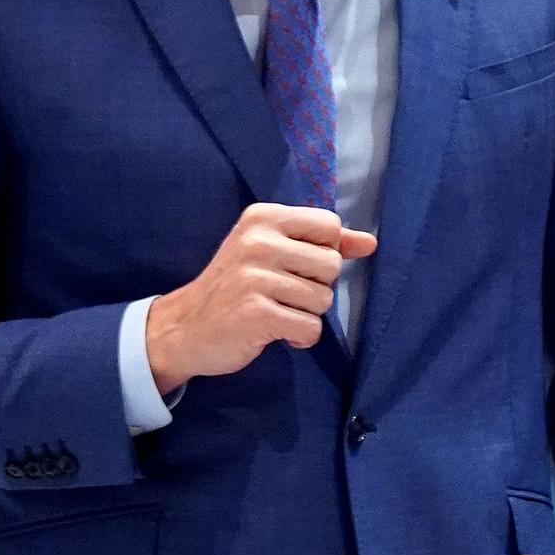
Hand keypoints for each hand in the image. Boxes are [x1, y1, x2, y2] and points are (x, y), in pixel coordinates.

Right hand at [145, 204, 377, 393]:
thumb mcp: (272, 251)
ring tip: (276, 312)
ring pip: (323, 299)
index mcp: (264, 217)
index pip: (330, 226)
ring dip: (306, 315)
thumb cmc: (235, 286)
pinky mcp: (256, 313)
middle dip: (316, 287)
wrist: (184, 327)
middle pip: (331, 265)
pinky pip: (310, 328)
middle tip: (283, 294)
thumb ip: (322, 243)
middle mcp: (258, 241)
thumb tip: (371, 242)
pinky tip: (276, 332)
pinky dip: (300, 337)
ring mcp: (255, 277)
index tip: (296, 266)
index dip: (324, 252)